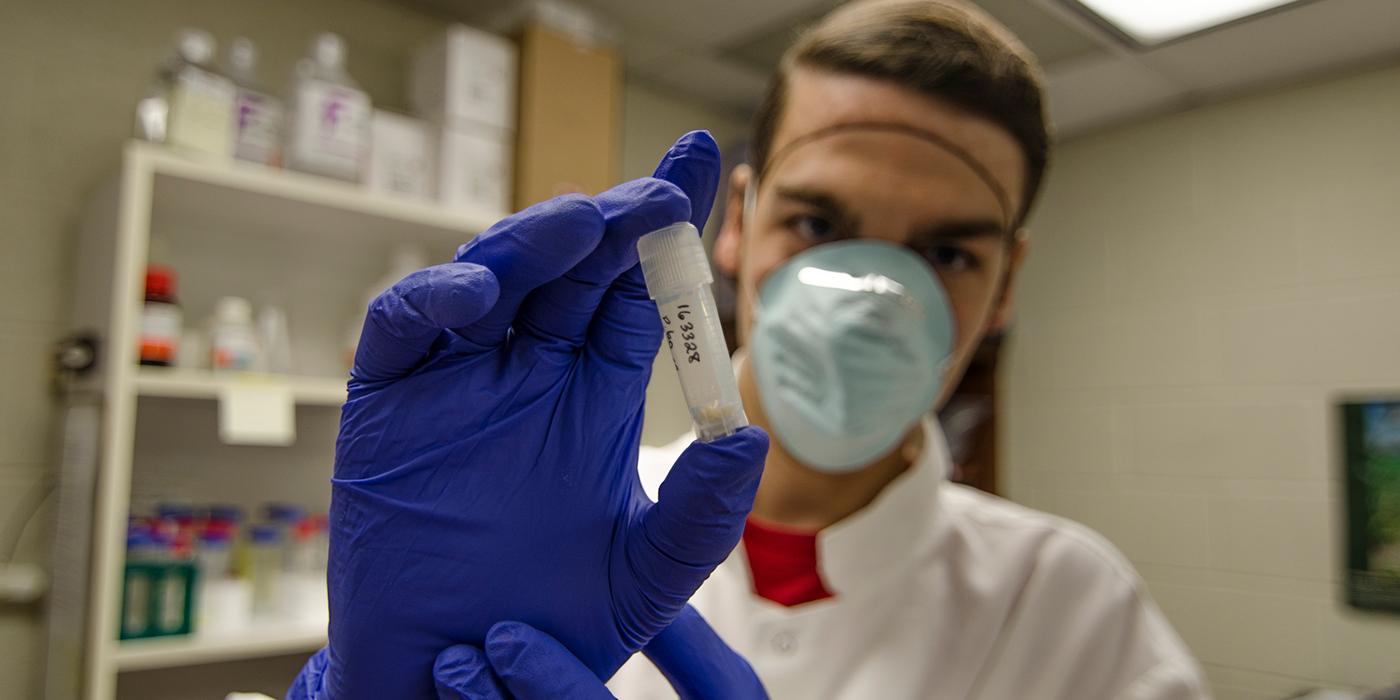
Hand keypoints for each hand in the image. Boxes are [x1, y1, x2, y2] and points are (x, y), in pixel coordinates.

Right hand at [287, 132, 768, 698]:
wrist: (451, 679)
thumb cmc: (547, 625)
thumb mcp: (647, 575)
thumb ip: (701, 516)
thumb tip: (749, 438)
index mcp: (592, 393)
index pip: (637, 292)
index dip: (667, 231)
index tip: (701, 163)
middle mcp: (529, 371)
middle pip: (571, 269)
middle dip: (611, 221)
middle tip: (652, 193)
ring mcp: (458, 381)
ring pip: (492, 278)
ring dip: (533, 243)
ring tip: (579, 226)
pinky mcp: (389, 404)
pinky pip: (403, 330)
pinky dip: (433, 300)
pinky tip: (478, 295)